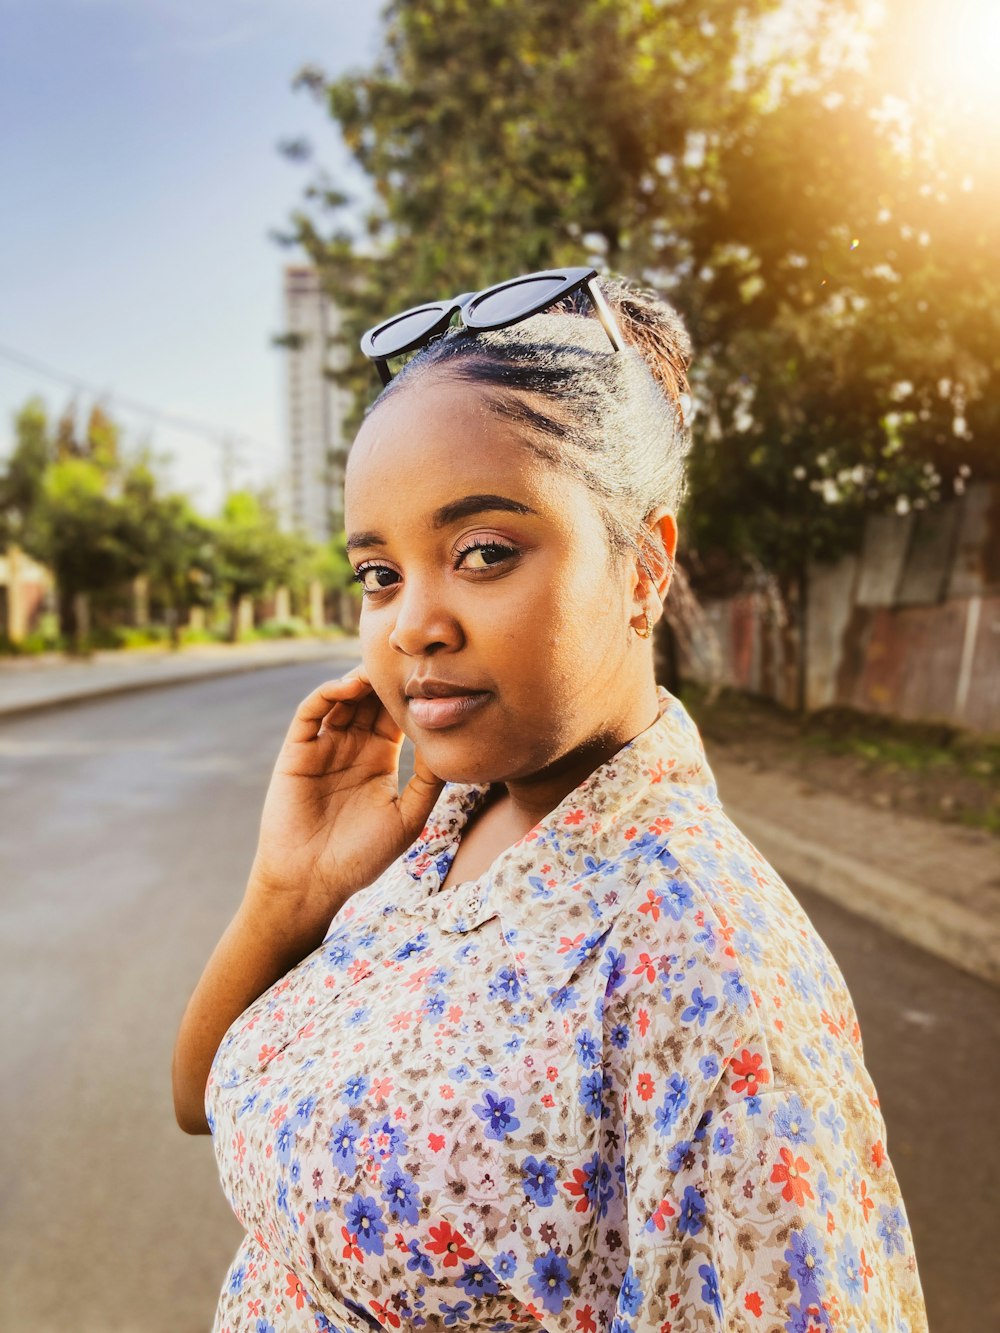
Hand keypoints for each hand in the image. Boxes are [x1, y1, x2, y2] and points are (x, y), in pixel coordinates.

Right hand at [246, 666, 443, 933]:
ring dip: (359, 680)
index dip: (411, 695)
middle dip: (385, 679)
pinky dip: (328, 694)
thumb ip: (428, 779)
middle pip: (370, 699)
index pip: (396, 714)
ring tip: (380, 669)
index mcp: (378, 758)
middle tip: (407, 661)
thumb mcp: (408, 817)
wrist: (313, 881)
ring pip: (342, 699)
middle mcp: (351, 746)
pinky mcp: (297, 751)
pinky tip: (348, 686)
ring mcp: (322, 746)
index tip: (434, 677)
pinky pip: (311, 712)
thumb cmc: (363, 856)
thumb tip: (447, 739)